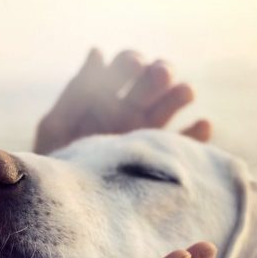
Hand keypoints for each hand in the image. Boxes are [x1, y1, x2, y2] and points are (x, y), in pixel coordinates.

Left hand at [34, 49, 211, 154]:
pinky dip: (197, 134)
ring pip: (172, 106)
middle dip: (159, 74)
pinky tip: (201, 125)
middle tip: (160, 75)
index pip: (125, 67)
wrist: (66, 206)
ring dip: (180, 94)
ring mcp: (147, 134)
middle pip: (153, 82)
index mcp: (105, 98)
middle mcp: (130, 111)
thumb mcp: (57, 127)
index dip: (131, 62)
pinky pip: (185, 144)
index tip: (134, 65)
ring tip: (184, 92)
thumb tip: (97, 51)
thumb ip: (77, 92)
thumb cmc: (55, 165)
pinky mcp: (161, 160)